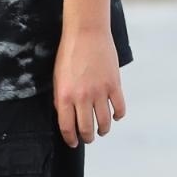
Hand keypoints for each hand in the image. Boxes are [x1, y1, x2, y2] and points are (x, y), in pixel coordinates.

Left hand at [52, 28, 125, 148]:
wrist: (86, 33)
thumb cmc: (69, 54)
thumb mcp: (58, 78)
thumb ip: (60, 99)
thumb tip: (66, 117)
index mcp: (65, 96)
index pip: (67, 127)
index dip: (71, 139)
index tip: (74, 143)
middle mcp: (82, 97)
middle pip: (87, 128)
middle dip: (88, 137)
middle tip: (89, 138)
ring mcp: (100, 91)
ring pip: (104, 121)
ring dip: (103, 130)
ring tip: (102, 130)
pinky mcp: (114, 84)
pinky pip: (119, 108)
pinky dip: (118, 116)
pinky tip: (115, 116)